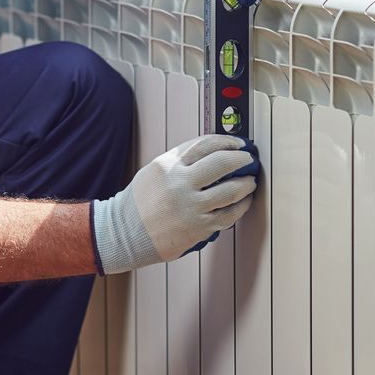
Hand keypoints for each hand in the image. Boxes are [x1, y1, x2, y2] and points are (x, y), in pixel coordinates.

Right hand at [91, 135, 259, 274]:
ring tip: (249, 182)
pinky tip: (243, 203)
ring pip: (231, 190)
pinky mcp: (198, 228)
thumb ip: (181, 161)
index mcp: (169, 165)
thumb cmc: (139, 203)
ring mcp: (190, 207)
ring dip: (246, 184)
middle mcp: (180, 184)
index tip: (237, 144)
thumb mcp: (154, 171)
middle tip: (248, 160)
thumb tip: (213, 153)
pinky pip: (229, 215)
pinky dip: (241, 207)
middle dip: (242, 159)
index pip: (206, 144)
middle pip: (222, 163)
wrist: (124, 233)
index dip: (227, 142)